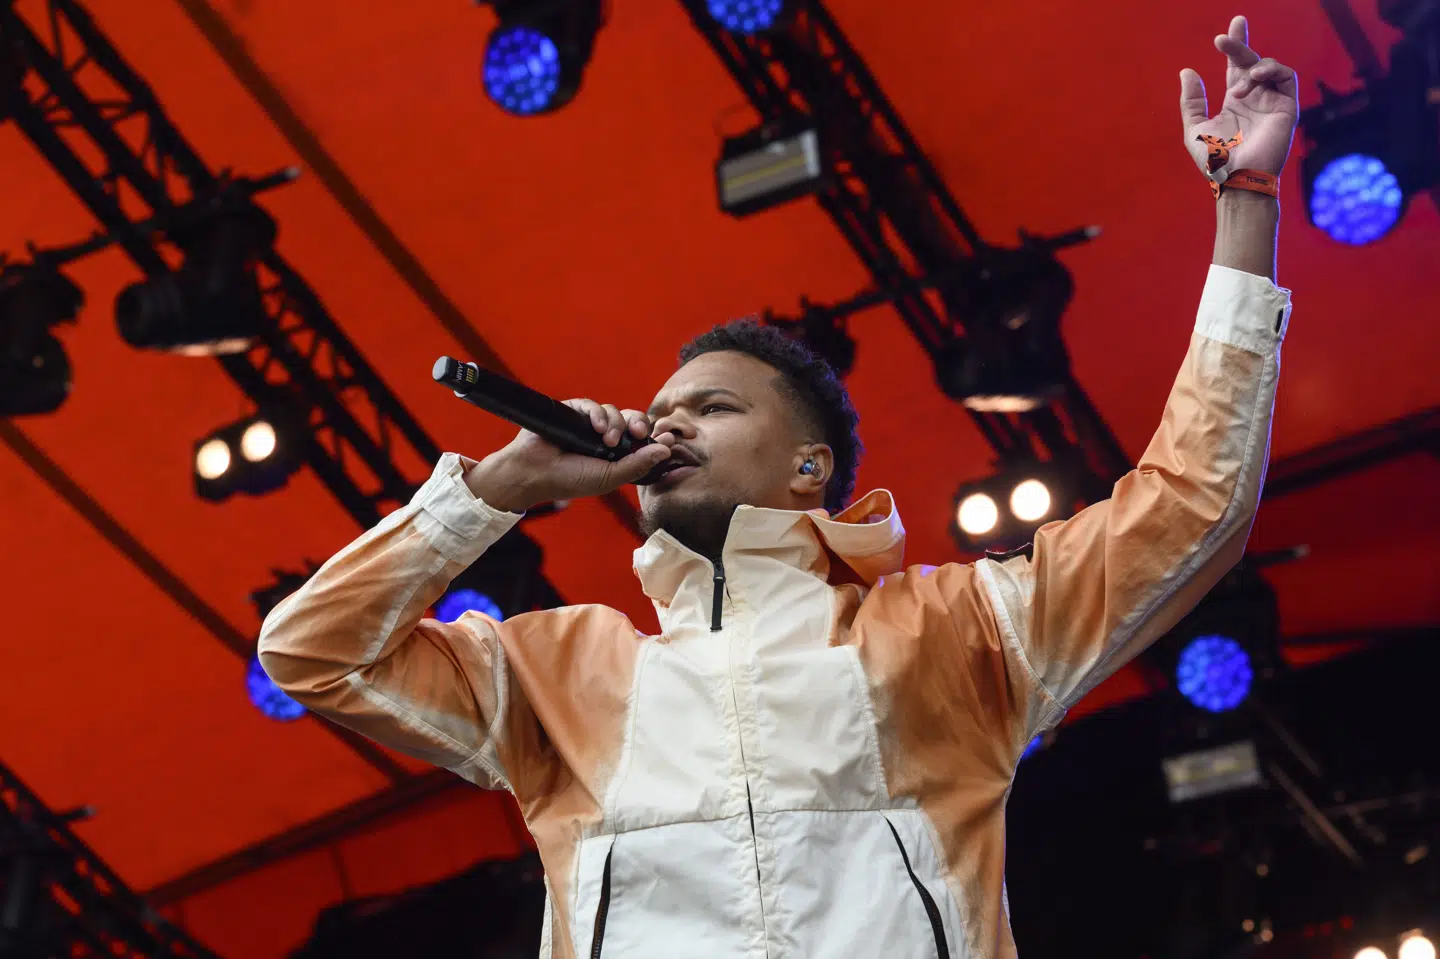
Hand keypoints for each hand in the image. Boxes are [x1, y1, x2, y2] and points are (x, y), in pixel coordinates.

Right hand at [464, 400, 672, 511]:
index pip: (642, 441)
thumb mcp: (609, 477)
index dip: (655, 437)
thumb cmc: (571, 480)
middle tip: (640, 433)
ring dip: (616, 424)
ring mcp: (589, 424)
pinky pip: (593, 405)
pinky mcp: (574, 412)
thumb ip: (637, 465)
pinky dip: (599, 414)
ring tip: (607, 440)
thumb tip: (666, 451)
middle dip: (640, 424)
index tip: (668, 438)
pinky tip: (597, 427)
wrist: (535, 472)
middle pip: (632, 421)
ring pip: (615, 412)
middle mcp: (605, 437)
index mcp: (616, 454)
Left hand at [1180, 16, 1297, 176]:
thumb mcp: (1195, 128)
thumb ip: (1192, 100)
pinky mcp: (1287, 106)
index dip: (1236, 46)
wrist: (1236, 178)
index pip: (1237, 67)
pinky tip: (1253, 80)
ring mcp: (1272, 101)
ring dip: (1250, 68)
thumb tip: (1187, 71)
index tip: (1232, 26)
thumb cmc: (1214, 161)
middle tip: (1222, 38)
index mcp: (1235, 101)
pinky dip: (1270, 71)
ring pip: (1268, 67)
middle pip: (1251, 61)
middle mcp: (1255, 98)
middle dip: (1239, 46)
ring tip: (1236, 89)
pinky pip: (1286, 76)